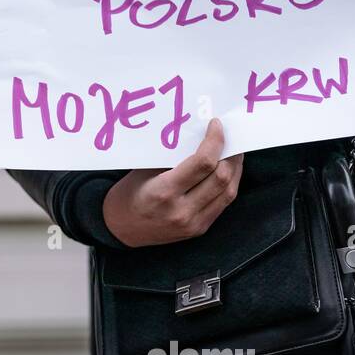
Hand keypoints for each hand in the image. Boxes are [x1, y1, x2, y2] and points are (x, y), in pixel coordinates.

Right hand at [102, 118, 243, 247]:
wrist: (119, 229)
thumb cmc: (128, 194)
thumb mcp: (143, 171)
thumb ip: (171, 157)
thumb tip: (198, 136)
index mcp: (164, 192)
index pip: (203, 163)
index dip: (215, 141)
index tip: (216, 125)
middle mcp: (181, 210)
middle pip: (221, 177)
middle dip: (231, 153)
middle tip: (230, 138)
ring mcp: (193, 223)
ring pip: (228, 192)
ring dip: (235, 169)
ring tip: (234, 153)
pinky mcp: (199, 229)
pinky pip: (223, 203)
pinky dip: (229, 185)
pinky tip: (227, 172)